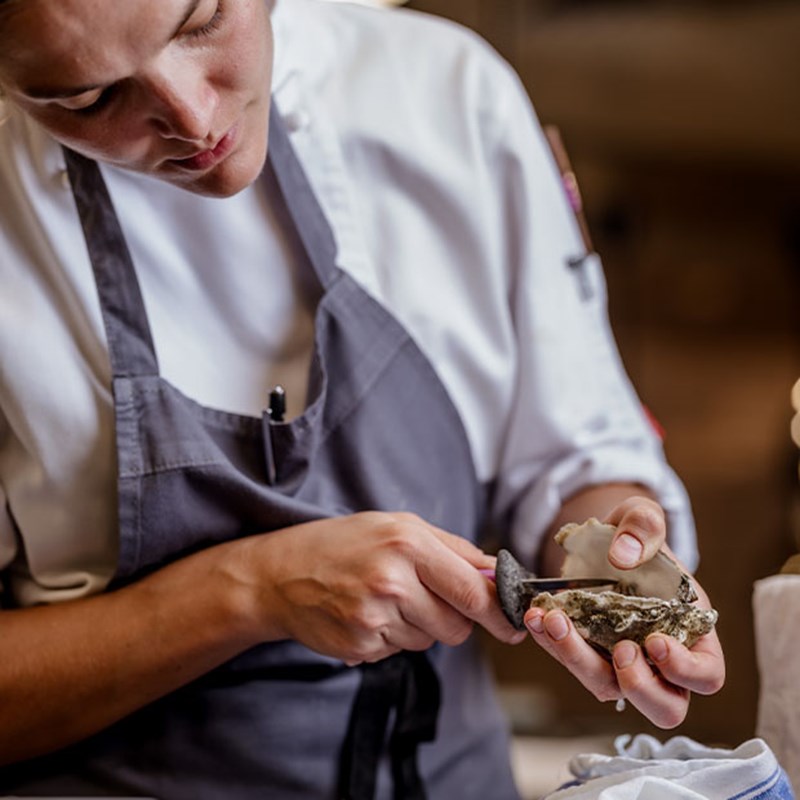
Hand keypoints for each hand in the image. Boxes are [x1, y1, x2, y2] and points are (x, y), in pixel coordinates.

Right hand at [237, 511, 525, 664]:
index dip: (501, 612)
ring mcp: (375, 618)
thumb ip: (454, 549)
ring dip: (420, 626)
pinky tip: (367, 614)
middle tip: (426, 597)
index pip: (474, 590)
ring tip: (386, 599)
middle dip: (454, 617)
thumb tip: (499, 574)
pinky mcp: (361, 647)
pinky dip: (392, 637)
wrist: (279, 574)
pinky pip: (400, 651)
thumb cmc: (344, 543)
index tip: (514, 623)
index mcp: (408, 543)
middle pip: (458, 625)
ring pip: (430, 640)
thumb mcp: (398, 526)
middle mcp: (393, 581)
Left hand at [523, 496, 724, 727]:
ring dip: (577, 660)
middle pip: (664, 706)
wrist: (600, 539)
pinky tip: (536, 615)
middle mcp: (660, 658)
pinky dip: (552, 642)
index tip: (655, 642)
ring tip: (553, 620)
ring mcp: (621, 661)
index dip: (686, 670)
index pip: (706, 675)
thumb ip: (643, 525)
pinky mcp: (587, 653)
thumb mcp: (642, 516)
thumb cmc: (635, 534)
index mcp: (691, 630)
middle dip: (640, 687)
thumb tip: (624, 556)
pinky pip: (571, 663)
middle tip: (620, 650)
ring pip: (608, 688)